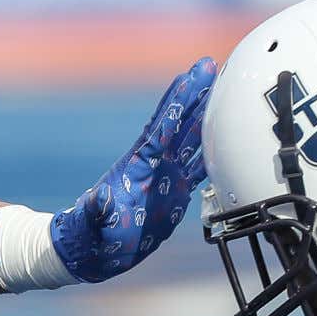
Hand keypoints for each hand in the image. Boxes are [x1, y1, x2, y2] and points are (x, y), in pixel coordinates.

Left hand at [52, 56, 213, 281]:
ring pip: (189, 138)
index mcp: (137, 166)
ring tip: (220, 90)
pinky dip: (212, 150)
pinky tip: (226, 139)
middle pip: (178, 122)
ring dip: (204, 115)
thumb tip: (98, 201)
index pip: (162, 127)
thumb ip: (95, 211)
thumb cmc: (90, 236)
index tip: (190, 75)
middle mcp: (154, 164)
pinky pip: (197, 165)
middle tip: (208, 65)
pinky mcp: (174, 191)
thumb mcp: (91, 222)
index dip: (177, 102)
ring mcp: (165, 175)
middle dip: (193, 94)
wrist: (94, 250)